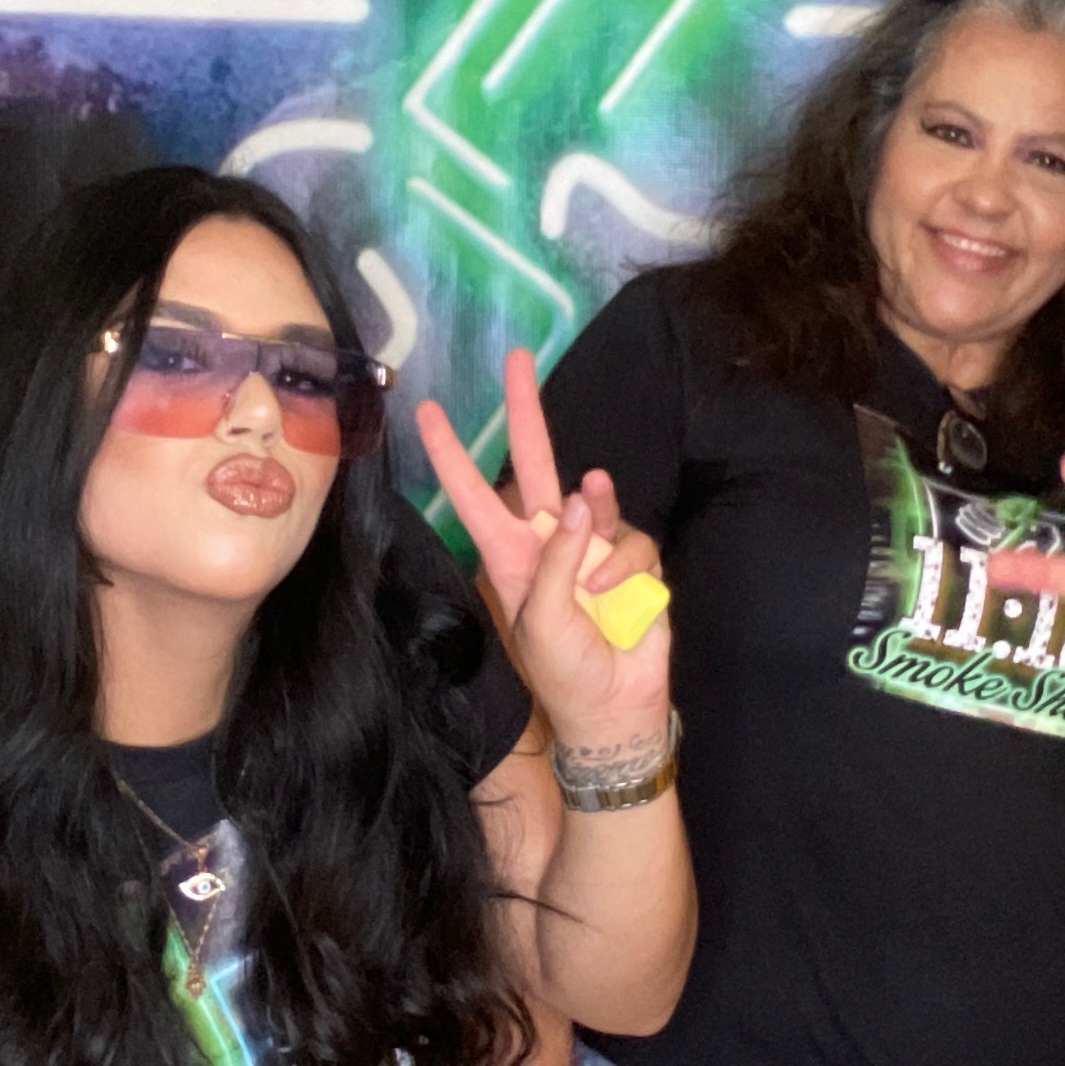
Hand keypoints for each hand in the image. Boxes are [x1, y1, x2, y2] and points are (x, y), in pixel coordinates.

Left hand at [419, 349, 670, 748]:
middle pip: (536, 461)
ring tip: (595, 530)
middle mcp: (550, 541)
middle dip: (526, 411)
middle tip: (518, 357)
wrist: (616, 708)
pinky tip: (623, 599)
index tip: (428, 411)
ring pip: (597, 499)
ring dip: (599, 509)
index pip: (474, 494)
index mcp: (510, 555)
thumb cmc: (564, 672)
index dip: (453, 454)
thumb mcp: (540, 620)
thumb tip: (587, 500)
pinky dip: (628, 570)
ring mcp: (595, 548)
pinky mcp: (635, 562)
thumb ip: (559, 559)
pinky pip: (635, 544)